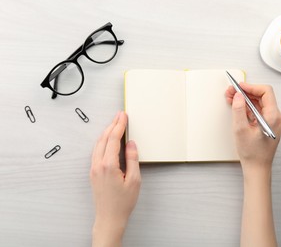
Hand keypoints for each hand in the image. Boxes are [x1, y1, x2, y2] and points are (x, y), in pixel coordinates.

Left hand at [90, 111, 140, 246]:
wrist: (109, 218)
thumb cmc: (122, 202)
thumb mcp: (134, 180)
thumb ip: (132, 159)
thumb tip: (130, 144)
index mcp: (108, 165)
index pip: (113, 139)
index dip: (119, 126)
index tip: (123, 116)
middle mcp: (98, 165)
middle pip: (104, 139)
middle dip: (112, 125)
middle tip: (120, 115)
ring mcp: (93, 168)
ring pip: (98, 144)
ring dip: (106, 132)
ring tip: (114, 124)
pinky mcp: (93, 172)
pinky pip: (96, 151)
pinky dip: (102, 141)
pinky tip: (107, 139)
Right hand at [225, 83, 280, 174]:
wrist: (257, 168)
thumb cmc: (252, 153)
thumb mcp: (240, 130)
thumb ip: (239, 110)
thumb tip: (238, 95)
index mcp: (273, 117)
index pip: (266, 92)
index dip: (251, 87)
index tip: (239, 87)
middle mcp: (276, 117)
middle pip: (262, 96)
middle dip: (245, 92)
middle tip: (231, 91)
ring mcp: (273, 121)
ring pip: (259, 102)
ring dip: (245, 99)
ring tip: (231, 97)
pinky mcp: (268, 124)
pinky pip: (258, 110)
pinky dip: (248, 107)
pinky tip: (237, 106)